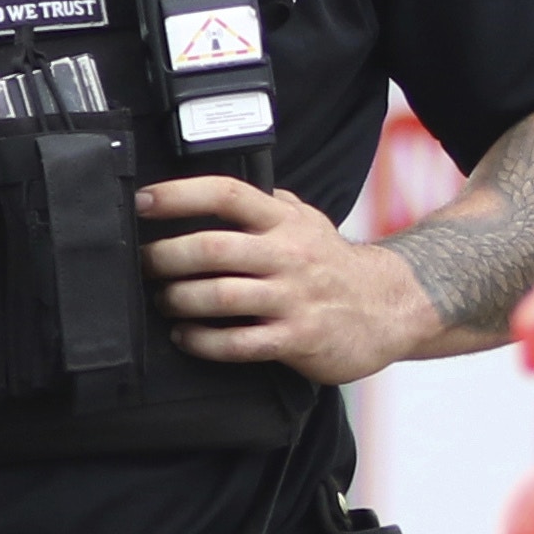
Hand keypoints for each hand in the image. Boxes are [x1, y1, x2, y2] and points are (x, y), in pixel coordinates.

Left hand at [138, 173, 441, 383]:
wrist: (390, 308)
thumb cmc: (336, 268)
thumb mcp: (310, 222)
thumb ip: (271, 204)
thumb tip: (223, 190)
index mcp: (285, 222)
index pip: (227, 195)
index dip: (179, 195)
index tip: (143, 202)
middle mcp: (289, 255)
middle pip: (213, 248)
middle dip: (166, 257)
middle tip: (144, 265)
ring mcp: (294, 298)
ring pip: (220, 296)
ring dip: (179, 300)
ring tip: (164, 301)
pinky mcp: (298, 339)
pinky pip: (239, 343)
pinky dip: (203, 342)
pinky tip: (186, 338)